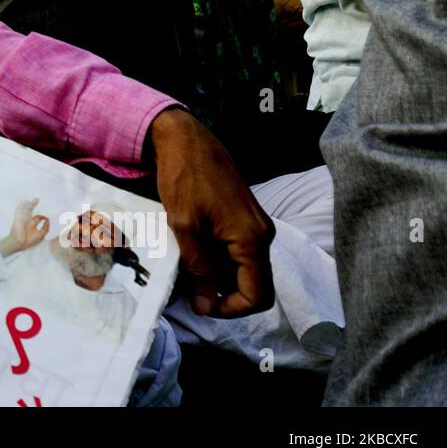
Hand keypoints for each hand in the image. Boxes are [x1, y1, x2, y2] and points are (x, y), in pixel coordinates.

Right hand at [9, 199, 50, 249]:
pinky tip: (25, 202)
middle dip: (33, 204)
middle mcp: (27, 220)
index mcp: (32, 224)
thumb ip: (45, 228)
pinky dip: (21, 206)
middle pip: (30, 210)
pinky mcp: (18, 218)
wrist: (19, 243)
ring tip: (33, 199)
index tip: (45, 218)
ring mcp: (22, 218)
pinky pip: (18, 210)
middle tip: (37, 199)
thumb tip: (48, 220)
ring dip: (28, 203)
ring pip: (24, 208)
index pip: (37, 217)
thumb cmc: (29, 240)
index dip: (42, 217)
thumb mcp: (41, 235)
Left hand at [147, 109, 275, 316]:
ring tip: (187, 270)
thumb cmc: (184, 178)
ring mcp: (255, 226)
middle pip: (253, 285)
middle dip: (223, 294)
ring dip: (219, 277)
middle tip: (189, 289)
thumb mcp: (186, 227)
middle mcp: (262, 235)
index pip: (258, 296)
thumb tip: (206, 305)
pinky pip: (238, 252)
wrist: (185, 139)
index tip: (200, 303)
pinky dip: (218, 259)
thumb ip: (200, 268)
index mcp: (253, 239)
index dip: (230, 309)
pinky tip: (193, 252)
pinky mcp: (244, 218)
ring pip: (245, 269)